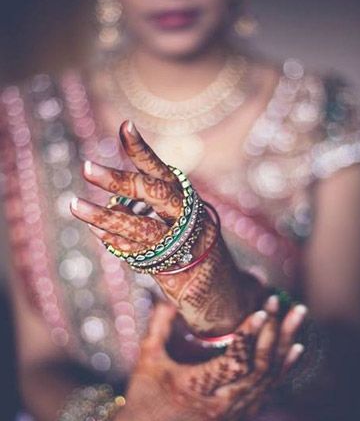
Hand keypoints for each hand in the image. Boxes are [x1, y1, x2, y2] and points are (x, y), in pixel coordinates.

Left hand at [70, 120, 261, 334]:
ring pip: (141, 227)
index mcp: (190, 202)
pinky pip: (139, 255)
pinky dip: (115, 242)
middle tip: (88, 168)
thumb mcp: (184, 222)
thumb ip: (158, 208)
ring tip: (74, 205)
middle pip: (155, 194)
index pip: (164, 171)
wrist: (223, 294)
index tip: (125, 126)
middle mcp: (190, 219)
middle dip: (120, 180)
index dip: (144, 150)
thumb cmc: (196, 250)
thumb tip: (114, 197)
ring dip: (104, 216)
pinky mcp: (175, 271)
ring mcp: (184, 246)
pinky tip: (97, 232)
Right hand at [113, 297, 306, 420]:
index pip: (232, 363)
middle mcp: (221, 404)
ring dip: (285, 345)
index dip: (248, 337)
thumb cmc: (145, 398)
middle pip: (259, 368)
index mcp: (197, 389)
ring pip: (269, 378)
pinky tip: (295, 348)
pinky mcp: (239, 414)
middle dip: (276, 333)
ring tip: (298, 316)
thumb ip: (159, 327)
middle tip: (284, 303)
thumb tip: (170, 298)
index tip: (261, 311)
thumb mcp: (148, 360)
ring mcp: (234, 412)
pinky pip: (268, 391)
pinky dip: (284, 368)